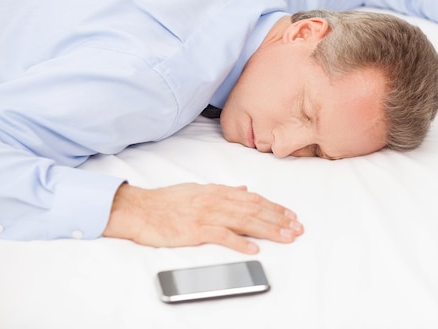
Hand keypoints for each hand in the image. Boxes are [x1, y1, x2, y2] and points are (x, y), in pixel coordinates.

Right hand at [103, 182, 303, 252]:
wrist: (140, 208)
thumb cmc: (166, 201)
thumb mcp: (198, 189)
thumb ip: (223, 190)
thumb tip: (244, 189)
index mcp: (217, 191)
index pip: (254, 199)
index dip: (275, 207)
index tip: (290, 215)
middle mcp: (216, 200)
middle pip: (255, 210)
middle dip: (279, 219)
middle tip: (297, 228)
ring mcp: (207, 214)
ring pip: (245, 221)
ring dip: (269, 229)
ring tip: (286, 236)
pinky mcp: (196, 230)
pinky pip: (223, 236)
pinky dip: (240, 241)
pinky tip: (254, 248)